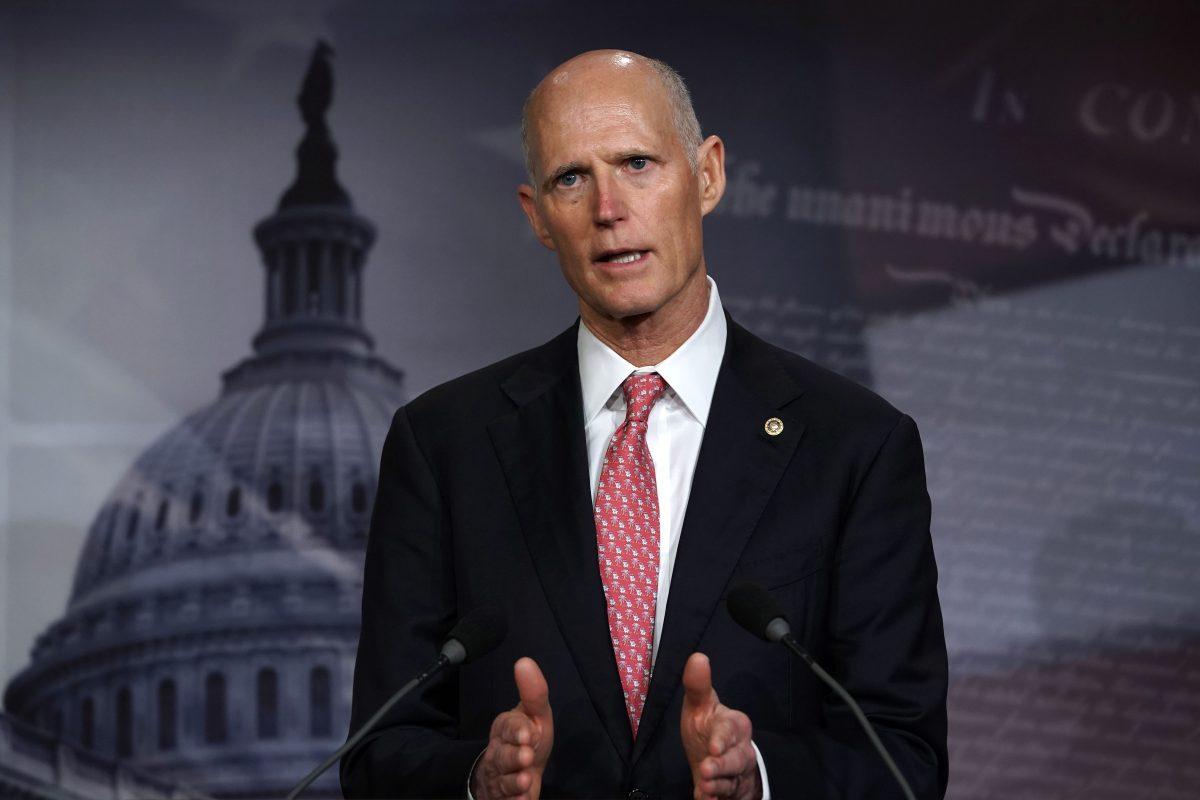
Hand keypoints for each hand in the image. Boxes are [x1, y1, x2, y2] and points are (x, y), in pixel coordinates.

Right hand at [470, 657, 553, 799]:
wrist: (515, 772)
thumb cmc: (527, 738)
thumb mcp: (535, 714)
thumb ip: (533, 692)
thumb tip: (524, 661)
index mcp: (504, 728)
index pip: (507, 727)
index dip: (517, 730)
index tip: (528, 733)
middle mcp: (498, 753)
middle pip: (501, 755)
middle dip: (513, 757)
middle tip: (527, 756)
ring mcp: (499, 777)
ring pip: (502, 780)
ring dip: (514, 781)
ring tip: (526, 781)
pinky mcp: (503, 798)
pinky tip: (523, 799)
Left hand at [680, 653, 762, 799]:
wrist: (718, 757)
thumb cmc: (707, 728)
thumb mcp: (700, 705)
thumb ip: (697, 685)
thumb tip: (698, 658)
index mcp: (734, 725)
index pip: (730, 730)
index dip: (723, 739)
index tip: (713, 746)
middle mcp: (739, 750)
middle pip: (736, 759)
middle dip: (722, 766)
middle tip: (706, 769)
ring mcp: (735, 774)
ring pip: (732, 781)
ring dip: (719, 786)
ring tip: (704, 789)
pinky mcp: (729, 792)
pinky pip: (726, 798)